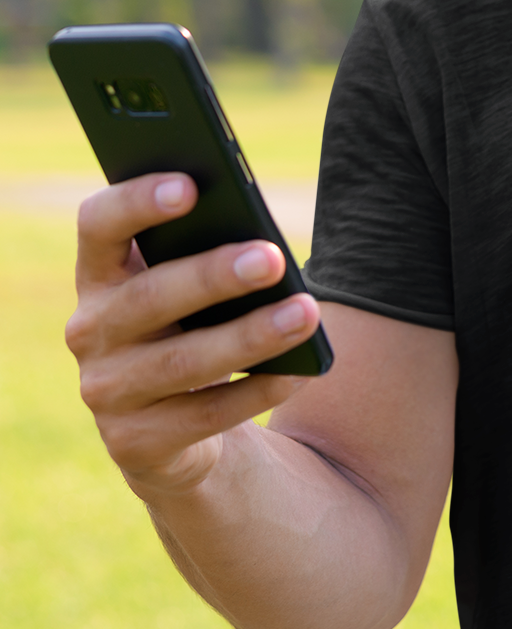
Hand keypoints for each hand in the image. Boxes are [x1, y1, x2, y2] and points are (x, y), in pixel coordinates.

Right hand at [66, 174, 322, 498]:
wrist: (175, 427)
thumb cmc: (194, 327)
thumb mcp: (192, 290)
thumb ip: (206, 256)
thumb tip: (263, 245)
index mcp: (100, 274)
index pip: (98, 225)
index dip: (137, 203)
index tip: (191, 185)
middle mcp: (90, 330)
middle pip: (150, 297)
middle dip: (214, 276)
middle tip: (272, 257)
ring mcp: (107, 391)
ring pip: (182, 363)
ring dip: (250, 337)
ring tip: (305, 314)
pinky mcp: (134, 443)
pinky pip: (204, 416)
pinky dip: (257, 390)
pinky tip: (299, 371)